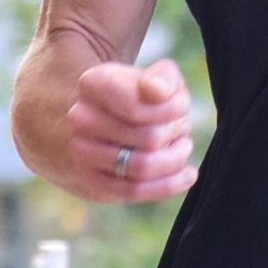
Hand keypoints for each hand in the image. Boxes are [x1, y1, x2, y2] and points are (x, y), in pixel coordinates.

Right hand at [53, 58, 198, 204]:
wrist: (102, 119)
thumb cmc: (138, 95)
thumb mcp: (155, 76)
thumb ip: (163, 77)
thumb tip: (158, 91)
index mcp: (92, 84)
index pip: (138, 108)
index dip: (171, 110)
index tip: (182, 106)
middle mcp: (79, 119)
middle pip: (148, 139)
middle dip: (175, 133)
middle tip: (180, 127)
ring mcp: (81, 153)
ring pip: (142, 167)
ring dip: (174, 159)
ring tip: (181, 147)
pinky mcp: (90, 182)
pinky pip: (134, 190)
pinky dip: (167, 185)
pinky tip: (188, 175)